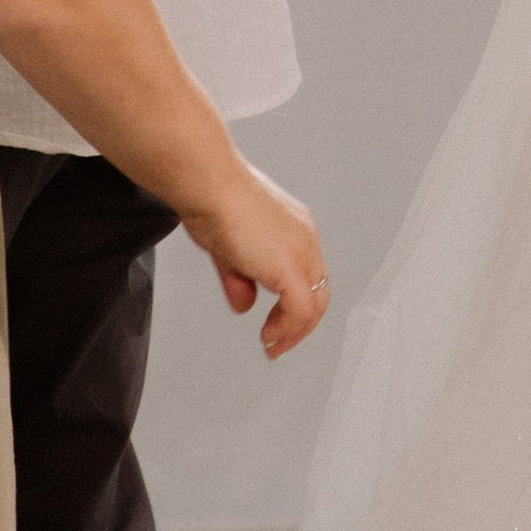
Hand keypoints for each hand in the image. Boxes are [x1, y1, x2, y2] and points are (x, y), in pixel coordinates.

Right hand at [182, 158, 330, 357]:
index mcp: (295, 228)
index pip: (308, 274)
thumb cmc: (213, 202)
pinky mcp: (290, 268)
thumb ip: (240, 278)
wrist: (211, 186)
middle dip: (298, 324)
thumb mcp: (228, 249)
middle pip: (318, 292)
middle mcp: (305, 239)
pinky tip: (268, 337)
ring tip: (273, 345)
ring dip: (293, 331)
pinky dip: (287, 329)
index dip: (293, 303)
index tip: (274, 322)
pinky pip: (300, 310)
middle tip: (277, 342)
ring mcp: (301, 252)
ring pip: (314, 304)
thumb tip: (245, 303)